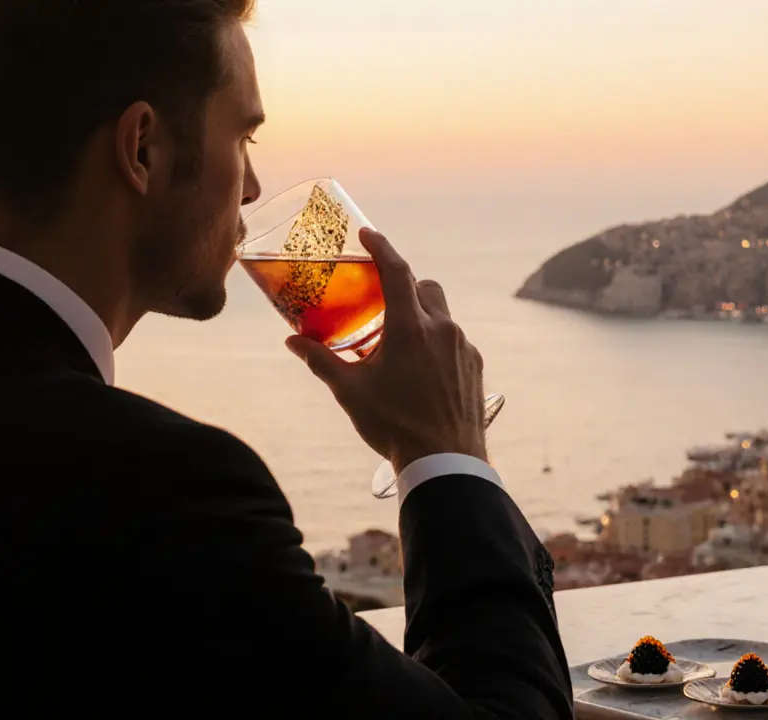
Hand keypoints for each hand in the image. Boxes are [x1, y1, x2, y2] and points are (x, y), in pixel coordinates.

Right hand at [286, 228, 487, 473]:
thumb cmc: (394, 425)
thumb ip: (321, 360)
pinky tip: (421, 369)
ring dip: (421, 317)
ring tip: (398, 342)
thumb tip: (292, 341)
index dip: (381, 247)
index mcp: (409, 328)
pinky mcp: (475, 365)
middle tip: (382, 298)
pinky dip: (436, 343)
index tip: (368, 234)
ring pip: (442, 315)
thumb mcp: (350, 391)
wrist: (445, 460)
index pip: (396, 271)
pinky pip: (454, 342)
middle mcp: (441, 329)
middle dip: (404, 284)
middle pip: (424, 287)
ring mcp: (463, 347)